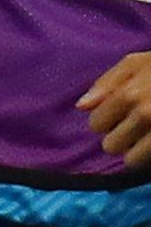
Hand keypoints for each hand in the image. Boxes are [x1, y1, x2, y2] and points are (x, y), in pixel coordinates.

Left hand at [81, 51, 150, 167]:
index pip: (97, 124)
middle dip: (119, 137)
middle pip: (111, 145)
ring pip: (132, 160)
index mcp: (128, 94)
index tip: (117, 114)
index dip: (105, 120)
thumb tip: (81, 107)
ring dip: (135, 151)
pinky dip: (149, 155)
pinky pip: (149, 162)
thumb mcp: (135, 63)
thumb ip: (106, 83)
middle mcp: (145, 116)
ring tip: (145, 135)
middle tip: (135, 126)